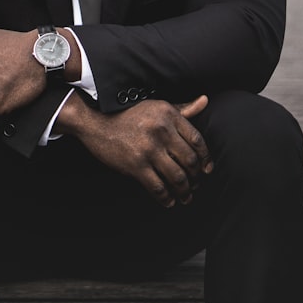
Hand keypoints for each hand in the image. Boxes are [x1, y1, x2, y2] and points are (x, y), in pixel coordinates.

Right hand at [57, 94, 213, 206]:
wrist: (95, 121)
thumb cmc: (128, 114)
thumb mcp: (157, 107)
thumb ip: (182, 108)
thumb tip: (205, 101)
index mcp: (169, 115)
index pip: (197, 140)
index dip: (206, 158)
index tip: (207, 169)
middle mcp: (161, 131)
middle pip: (190, 161)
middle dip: (196, 177)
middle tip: (196, 184)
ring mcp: (149, 149)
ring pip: (177, 177)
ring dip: (185, 191)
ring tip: (185, 196)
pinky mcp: (136, 165)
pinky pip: (158, 187)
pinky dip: (166, 198)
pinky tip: (169, 201)